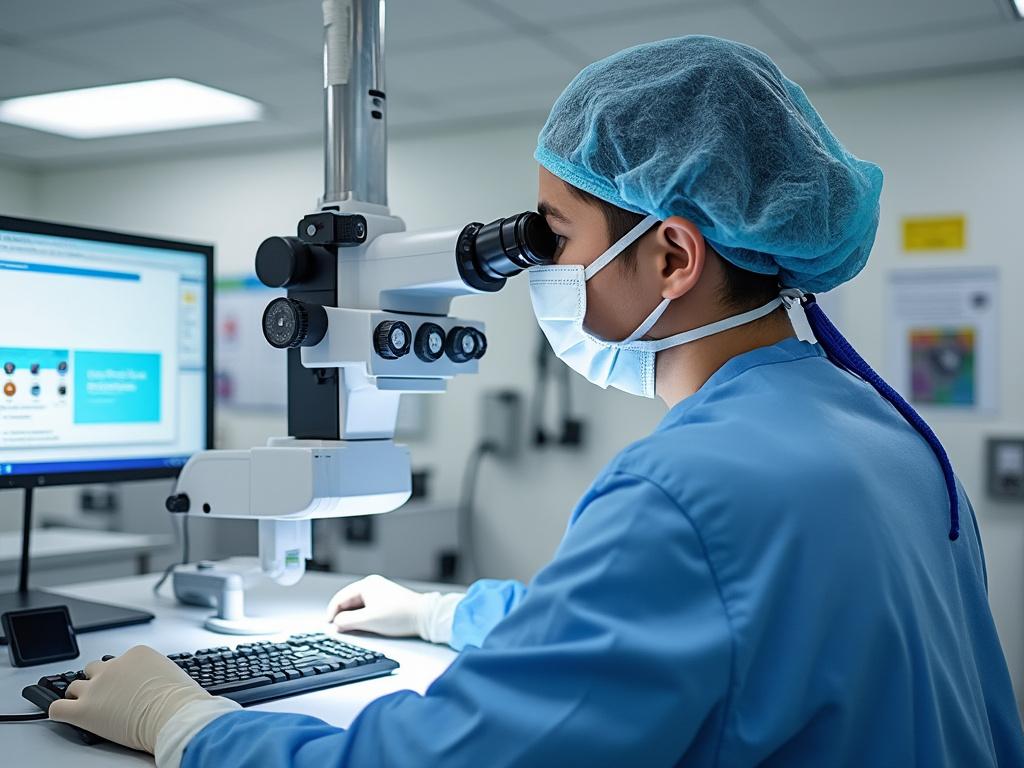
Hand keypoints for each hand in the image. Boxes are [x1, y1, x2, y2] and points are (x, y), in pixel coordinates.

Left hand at [49, 645, 214, 753]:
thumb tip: (163, 684)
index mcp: (136, 654)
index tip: (126, 687)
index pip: (120, 660)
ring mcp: (97, 688)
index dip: (122, 676)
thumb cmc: (182, 699)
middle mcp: (113, 666)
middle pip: (95, 669)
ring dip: (79, 695)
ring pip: (73, 686)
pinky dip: (57, 711)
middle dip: (99, 681)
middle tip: (106, 696)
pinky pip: (56, 708)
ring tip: (85, 706)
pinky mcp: (84, 711)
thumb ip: (159, 673)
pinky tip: (64, 715)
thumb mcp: (174, 674)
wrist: (176, 715)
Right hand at [325, 574, 434, 637]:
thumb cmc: (401, 615)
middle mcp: (373, 585)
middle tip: (338, 628)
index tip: (329, 624)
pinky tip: (364, 625)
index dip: (332, 612)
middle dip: (342, 615)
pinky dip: (362, 616)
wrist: (424, 616)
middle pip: (349, 601)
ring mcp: (380, 592)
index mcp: (366, 585)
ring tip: (351, 628)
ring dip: (352, 617)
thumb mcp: (369, 620)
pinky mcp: (386, 600)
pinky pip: (368, 607)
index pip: (341, 597)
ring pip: (358, 605)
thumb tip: (336, 623)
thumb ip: (348, 621)